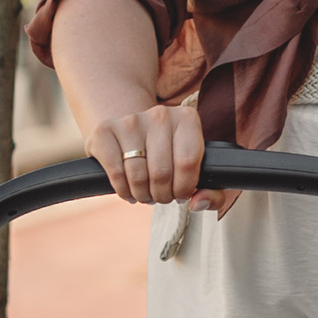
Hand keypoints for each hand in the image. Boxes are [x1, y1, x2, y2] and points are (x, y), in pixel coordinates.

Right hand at [82, 96, 212, 206]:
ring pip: (138, 176)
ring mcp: (130, 120)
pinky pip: (116, 174)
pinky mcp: (105, 131)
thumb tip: (197, 203)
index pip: (188, 162)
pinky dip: (123, 191)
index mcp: (187, 118)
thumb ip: (213, 192)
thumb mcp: (196, 170)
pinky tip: (128, 189)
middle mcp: (159, 114)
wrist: (132, 132)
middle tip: (161, 197)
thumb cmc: (170, 156)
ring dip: (143, 195)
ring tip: (146, 194)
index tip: (181, 194)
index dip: (184, 188)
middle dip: (163, 195)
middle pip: (161, 172)